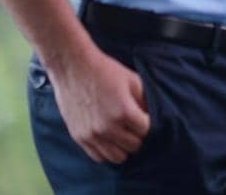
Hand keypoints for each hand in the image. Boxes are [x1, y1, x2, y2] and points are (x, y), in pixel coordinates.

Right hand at [48, 45, 150, 164]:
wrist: (73, 66)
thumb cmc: (105, 70)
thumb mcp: (132, 80)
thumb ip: (145, 101)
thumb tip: (152, 116)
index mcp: (124, 111)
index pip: (146, 131)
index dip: (147, 123)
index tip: (144, 117)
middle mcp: (108, 127)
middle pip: (134, 146)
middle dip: (137, 135)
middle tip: (134, 125)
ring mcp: (92, 134)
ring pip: (118, 157)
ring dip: (124, 147)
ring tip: (122, 133)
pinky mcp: (79, 137)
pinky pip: (98, 157)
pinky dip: (107, 151)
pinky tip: (109, 138)